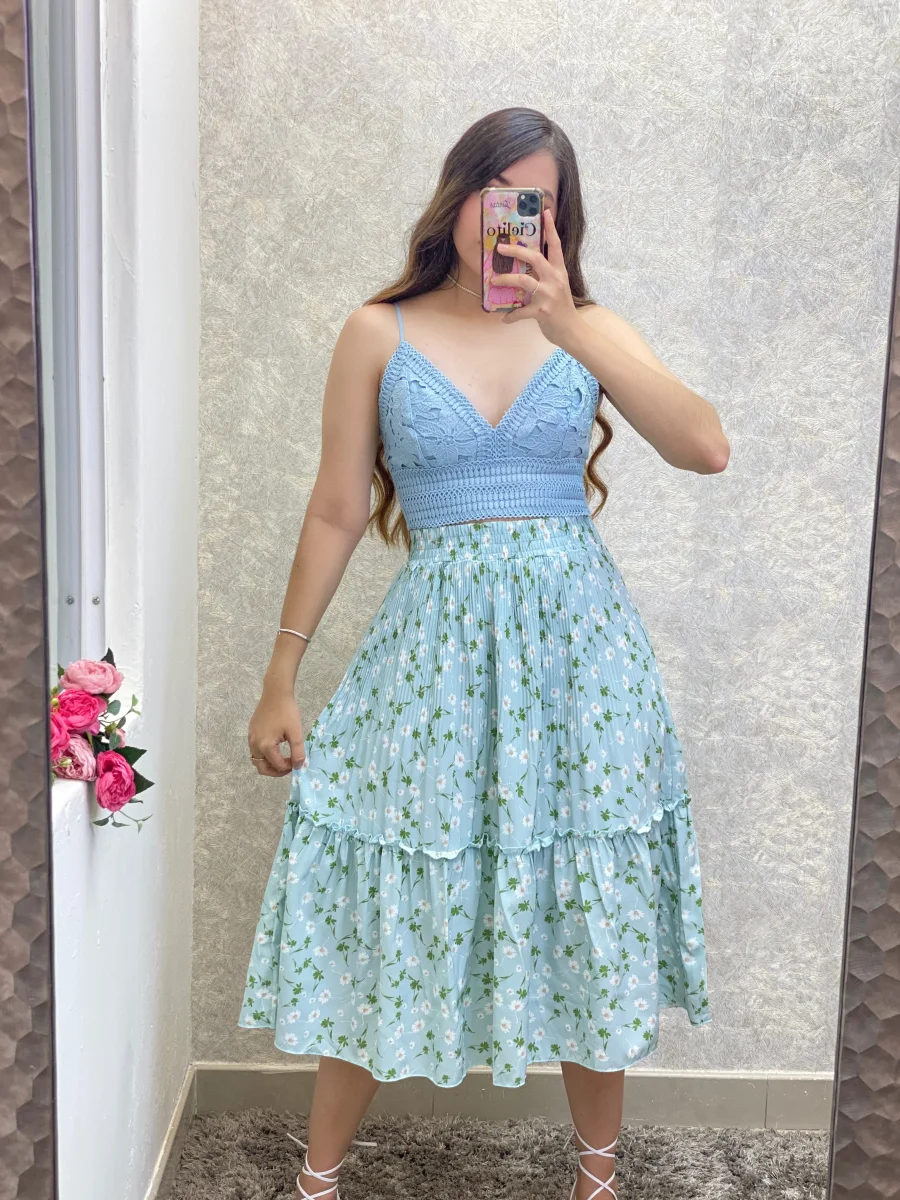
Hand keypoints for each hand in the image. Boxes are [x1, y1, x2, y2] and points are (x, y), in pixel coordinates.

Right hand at [248, 689, 306, 775]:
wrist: (275, 692)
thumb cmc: (287, 711)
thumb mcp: (295, 733)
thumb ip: (298, 752)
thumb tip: (298, 766)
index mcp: (265, 746)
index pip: (277, 766)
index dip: (289, 767)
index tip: (297, 761)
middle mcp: (254, 744)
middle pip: (262, 768)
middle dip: (276, 771)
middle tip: (288, 766)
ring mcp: (251, 738)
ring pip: (257, 759)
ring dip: (269, 763)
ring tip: (283, 758)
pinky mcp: (251, 732)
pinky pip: (255, 750)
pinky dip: (265, 754)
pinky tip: (276, 747)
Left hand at [490, 207, 579, 345]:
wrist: (572, 331)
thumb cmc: (562, 308)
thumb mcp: (558, 287)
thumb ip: (546, 276)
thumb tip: (524, 268)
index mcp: (559, 271)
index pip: (556, 245)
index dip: (550, 228)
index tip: (545, 211)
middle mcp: (555, 279)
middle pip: (535, 258)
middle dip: (516, 251)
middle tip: (500, 248)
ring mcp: (548, 295)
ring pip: (523, 281)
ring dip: (506, 280)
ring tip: (494, 280)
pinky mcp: (542, 311)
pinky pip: (521, 311)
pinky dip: (510, 315)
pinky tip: (504, 318)